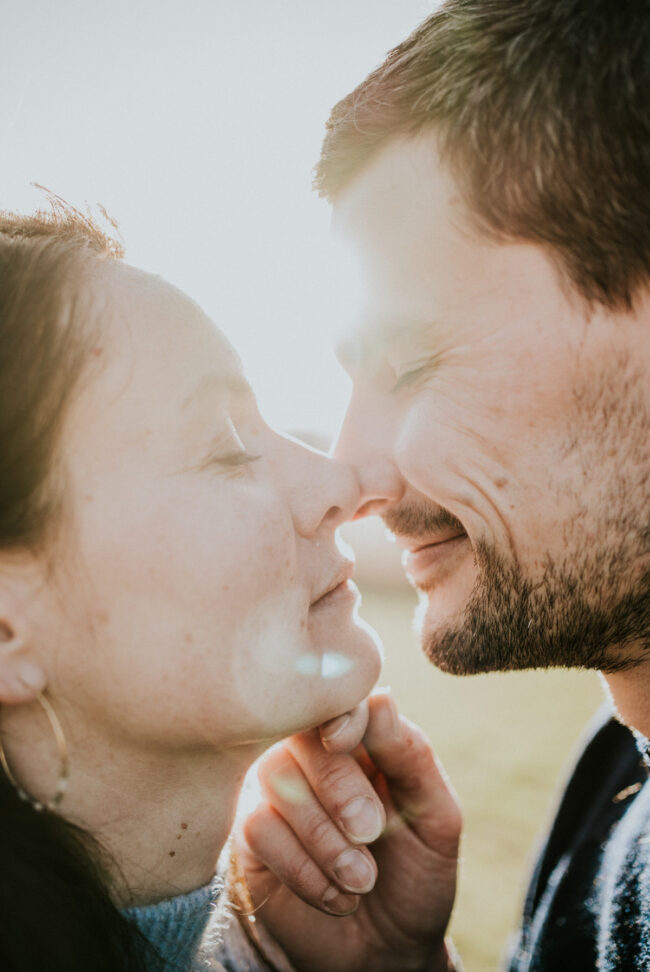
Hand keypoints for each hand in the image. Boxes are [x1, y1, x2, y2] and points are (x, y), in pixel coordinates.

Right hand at [236, 690, 461, 971]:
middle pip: (303, 735)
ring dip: (324, 837)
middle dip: (338, 787)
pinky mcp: (251, 834)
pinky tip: (336, 896)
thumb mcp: (436, 817)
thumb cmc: (416, 875)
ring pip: (276, 778)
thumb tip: (381, 696)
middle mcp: (315, 754)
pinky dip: (303, 868)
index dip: (338, 712)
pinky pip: (258, 827)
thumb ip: (411, 756)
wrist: (389, 953)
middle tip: (371, 832)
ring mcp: (279, 791)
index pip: (340, 699)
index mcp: (364, 738)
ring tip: (363, 880)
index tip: (346, 740)